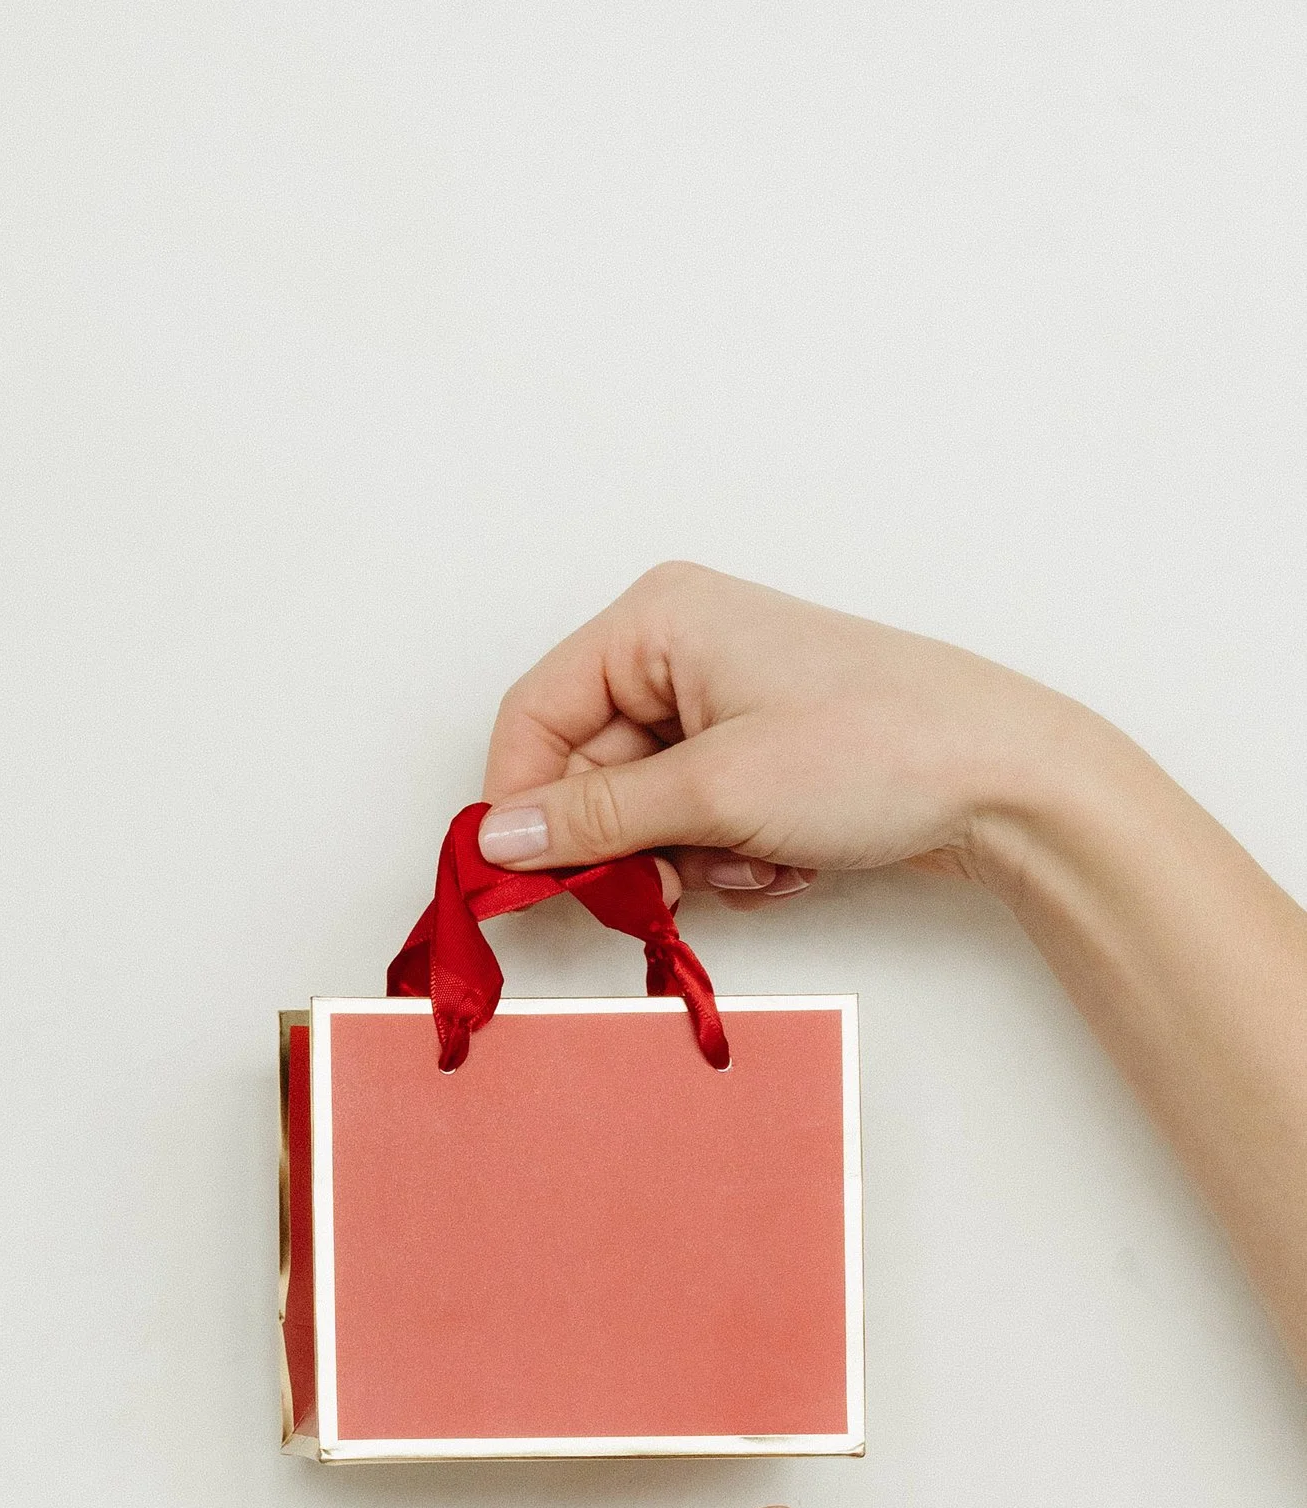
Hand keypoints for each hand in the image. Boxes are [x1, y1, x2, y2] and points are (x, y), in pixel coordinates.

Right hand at [473, 562, 1093, 904]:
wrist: (1007, 781)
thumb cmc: (880, 749)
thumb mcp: (714, 790)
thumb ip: (595, 819)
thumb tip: (500, 839)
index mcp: (658, 620)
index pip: (533, 716)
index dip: (524, 806)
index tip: (533, 882)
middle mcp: (681, 650)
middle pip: (586, 772)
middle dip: (628, 845)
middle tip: (665, 887)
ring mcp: (721, 705)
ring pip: (640, 814)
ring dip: (684, 861)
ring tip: (753, 858)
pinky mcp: (756, 757)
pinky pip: (693, 827)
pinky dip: (725, 859)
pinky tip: (783, 857)